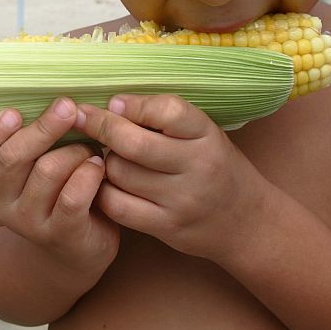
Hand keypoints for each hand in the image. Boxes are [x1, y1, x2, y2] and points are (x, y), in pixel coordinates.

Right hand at [0, 98, 118, 273]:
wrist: (78, 251)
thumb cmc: (61, 193)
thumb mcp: (39, 168)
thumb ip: (38, 140)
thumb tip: (58, 99)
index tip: (14, 112)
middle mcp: (4, 203)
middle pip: (13, 158)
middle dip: (43, 128)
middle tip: (68, 107)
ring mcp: (31, 222)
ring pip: (47, 171)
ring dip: (76, 151)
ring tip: (93, 150)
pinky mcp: (61, 234)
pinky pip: (73, 195)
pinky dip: (89, 174)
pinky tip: (99, 168)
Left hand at [75, 94, 268, 260]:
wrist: (246, 222)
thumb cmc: (216, 168)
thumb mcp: (205, 135)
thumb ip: (166, 119)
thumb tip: (112, 105)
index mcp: (207, 136)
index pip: (169, 111)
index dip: (135, 105)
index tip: (115, 103)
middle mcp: (198, 166)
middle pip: (134, 143)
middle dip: (101, 127)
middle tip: (84, 118)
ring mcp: (182, 200)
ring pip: (120, 173)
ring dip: (104, 161)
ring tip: (110, 156)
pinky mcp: (166, 226)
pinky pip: (117, 205)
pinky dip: (103, 190)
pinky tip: (107, 183)